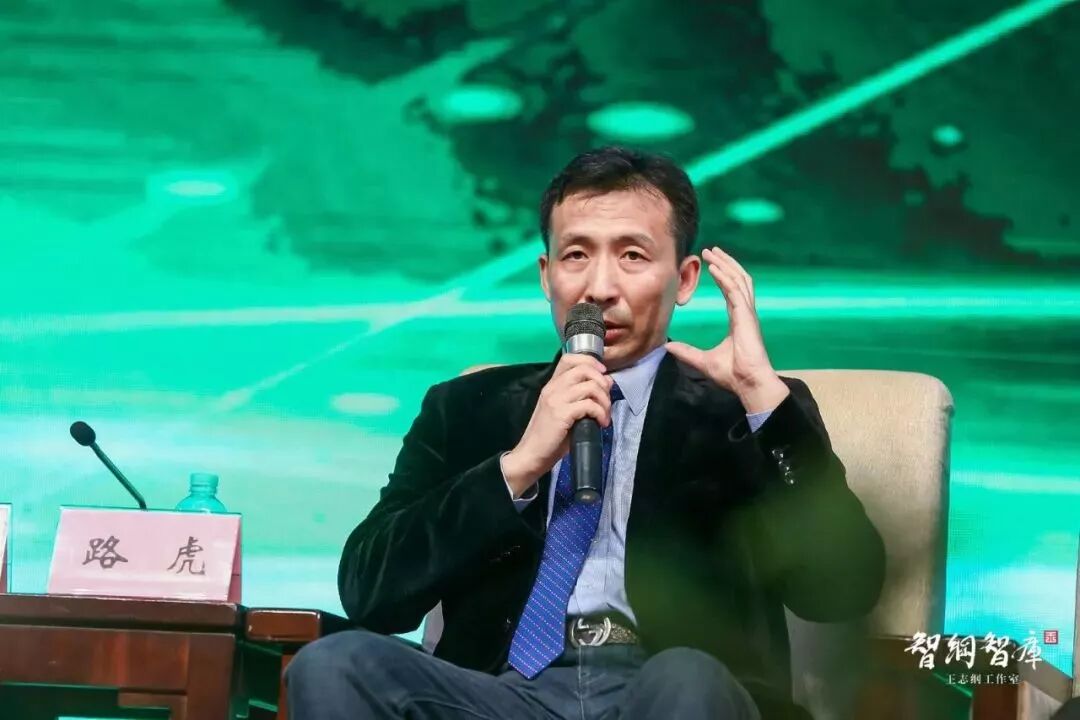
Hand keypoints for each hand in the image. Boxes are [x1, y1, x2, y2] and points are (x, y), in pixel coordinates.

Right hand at [502, 353, 613, 496]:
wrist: (531, 455)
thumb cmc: (549, 437)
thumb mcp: (565, 411)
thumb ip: (582, 396)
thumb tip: (606, 383)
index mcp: (551, 385)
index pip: (570, 358)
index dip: (590, 361)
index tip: (602, 374)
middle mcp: (552, 388)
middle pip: (584, 369)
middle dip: (602, 383)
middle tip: (606, 400)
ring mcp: (556, 400)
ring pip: (590, 386)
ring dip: (604, 401)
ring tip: (604, 415)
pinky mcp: (561, 414)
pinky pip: (589, 404)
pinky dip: (600, 413)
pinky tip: (600, 423)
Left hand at [666, 246, 788, 413]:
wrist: (748, 383)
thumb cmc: (733, 374)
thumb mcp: (703, 361)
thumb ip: (687, 352)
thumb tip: (668, 347)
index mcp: (738, 319)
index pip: (732, 290)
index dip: (722, 275)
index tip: (711, 265)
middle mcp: (745, 313)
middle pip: (737, 279)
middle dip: (725, 263)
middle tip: (710, 251)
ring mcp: (747, 313)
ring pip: (739, 280)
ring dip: (725, 264)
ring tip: (713, 253)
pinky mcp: (746, 316)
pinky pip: (735, 291)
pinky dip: (725, 278)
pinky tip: (714, 268)